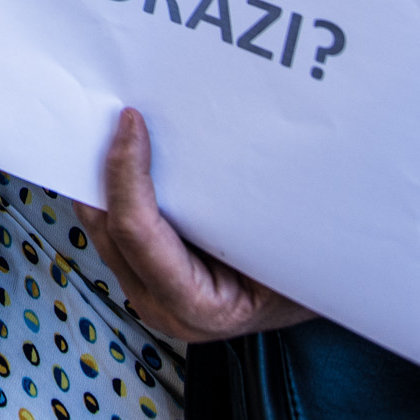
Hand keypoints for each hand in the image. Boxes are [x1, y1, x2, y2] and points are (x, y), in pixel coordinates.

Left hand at [71, 109, 311, 344]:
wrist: (316, 301)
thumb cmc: (309, 278)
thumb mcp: (288, 244)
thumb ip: (248, 204)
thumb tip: (223, 141)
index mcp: (199, 306)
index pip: (138, 232)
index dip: (126, 172)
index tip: (132, 122)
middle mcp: (163, 305)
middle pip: (106, 226)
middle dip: (102, 168)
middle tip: (104, 113)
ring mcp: (150, 294)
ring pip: (102, 226)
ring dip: (103, 176)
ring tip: (109, 126)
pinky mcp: (147, 277)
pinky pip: (117, 228)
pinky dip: (115, 188)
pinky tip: (124, 153)